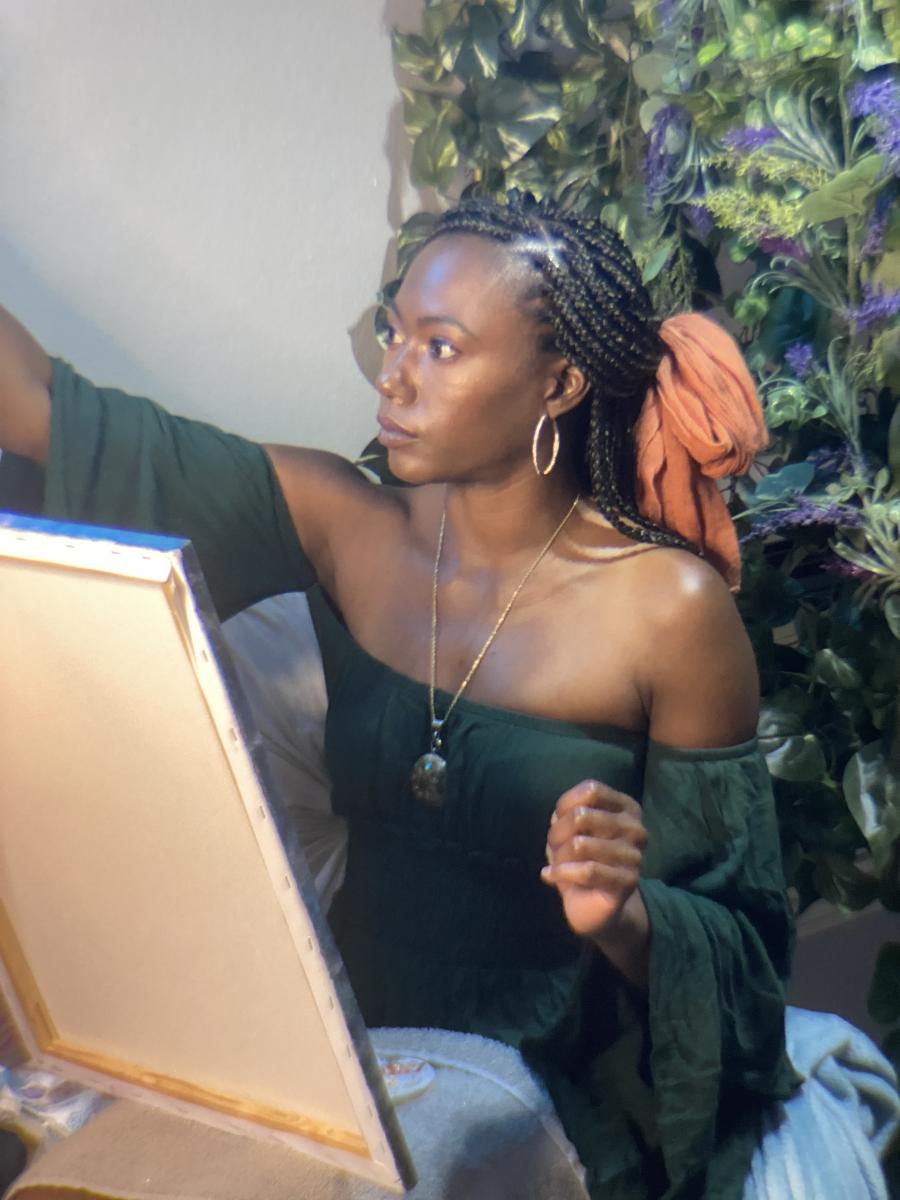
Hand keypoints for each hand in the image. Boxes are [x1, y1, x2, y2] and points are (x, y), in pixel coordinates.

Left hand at [541, 779, 647, 939]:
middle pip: (581, 815)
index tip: (558, 821)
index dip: (565, 805)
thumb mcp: (570, 829)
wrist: (593, 905)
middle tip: (556, 848)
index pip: (591, 790)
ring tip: (558, 865)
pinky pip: (588, 871)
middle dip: (557, 833)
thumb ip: (567, 814)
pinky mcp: (628, 882)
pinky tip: (552, 876)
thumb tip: (558, 817)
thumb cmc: (581, 859)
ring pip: (580, 844)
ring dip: (559, 857)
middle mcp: (635, 828)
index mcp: (627, 808)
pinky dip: (563, 873)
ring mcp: (635, 856)